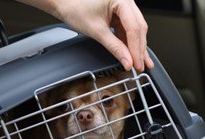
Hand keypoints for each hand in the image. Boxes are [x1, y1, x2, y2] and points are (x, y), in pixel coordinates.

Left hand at [19, 0, 154, 70]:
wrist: (64, 2)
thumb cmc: (74, 7)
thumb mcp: (97, 31)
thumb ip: (114, 47)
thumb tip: (126, 60)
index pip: (134, 28)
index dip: (136, 49)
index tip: (136, 63)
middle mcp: (125, 0)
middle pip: (138, 28)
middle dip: (139, 49)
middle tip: (140, 66)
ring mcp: (124, 6)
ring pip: (135, 30)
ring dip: (137, 47)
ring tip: (140, 63)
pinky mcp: (120, 13)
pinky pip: (128, 29)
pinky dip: (130, 42)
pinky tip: (134, 54)